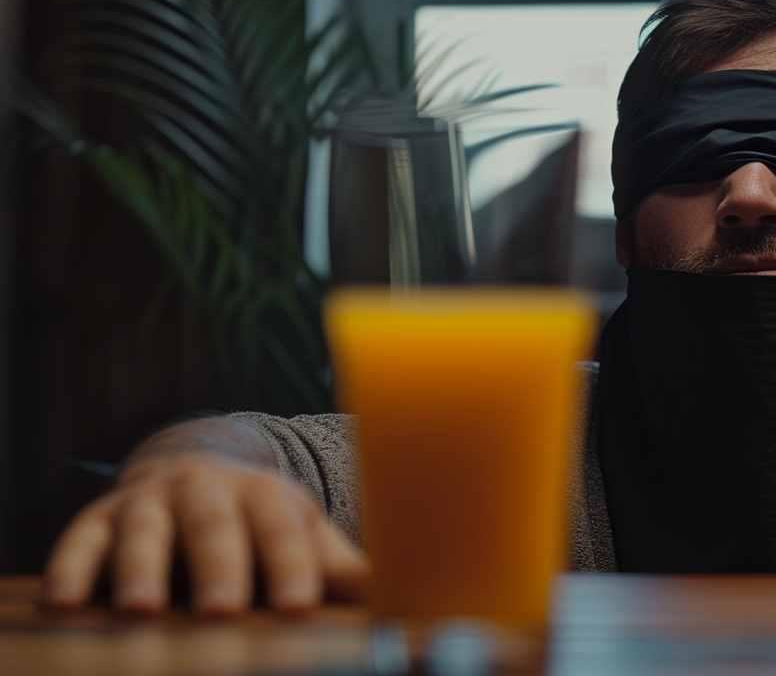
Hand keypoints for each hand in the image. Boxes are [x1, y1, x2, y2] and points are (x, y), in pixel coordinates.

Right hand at [44, 451, 367, 615]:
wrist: (194, 468)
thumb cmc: (260, 518)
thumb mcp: (303, 533)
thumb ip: (341, 568)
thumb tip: (405, 599)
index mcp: (267, 497)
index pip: (284, 532)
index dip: (292, 568)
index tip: (299, 608)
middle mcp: (208, 492)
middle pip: (216, 527)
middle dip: (221, 567)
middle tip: (225, 611)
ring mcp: (151, 502)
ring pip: (145, 531)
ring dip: (142, 568)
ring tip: (141, 608)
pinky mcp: (100, 518)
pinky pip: (82, 540)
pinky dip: (72, 566)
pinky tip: (66, 600)